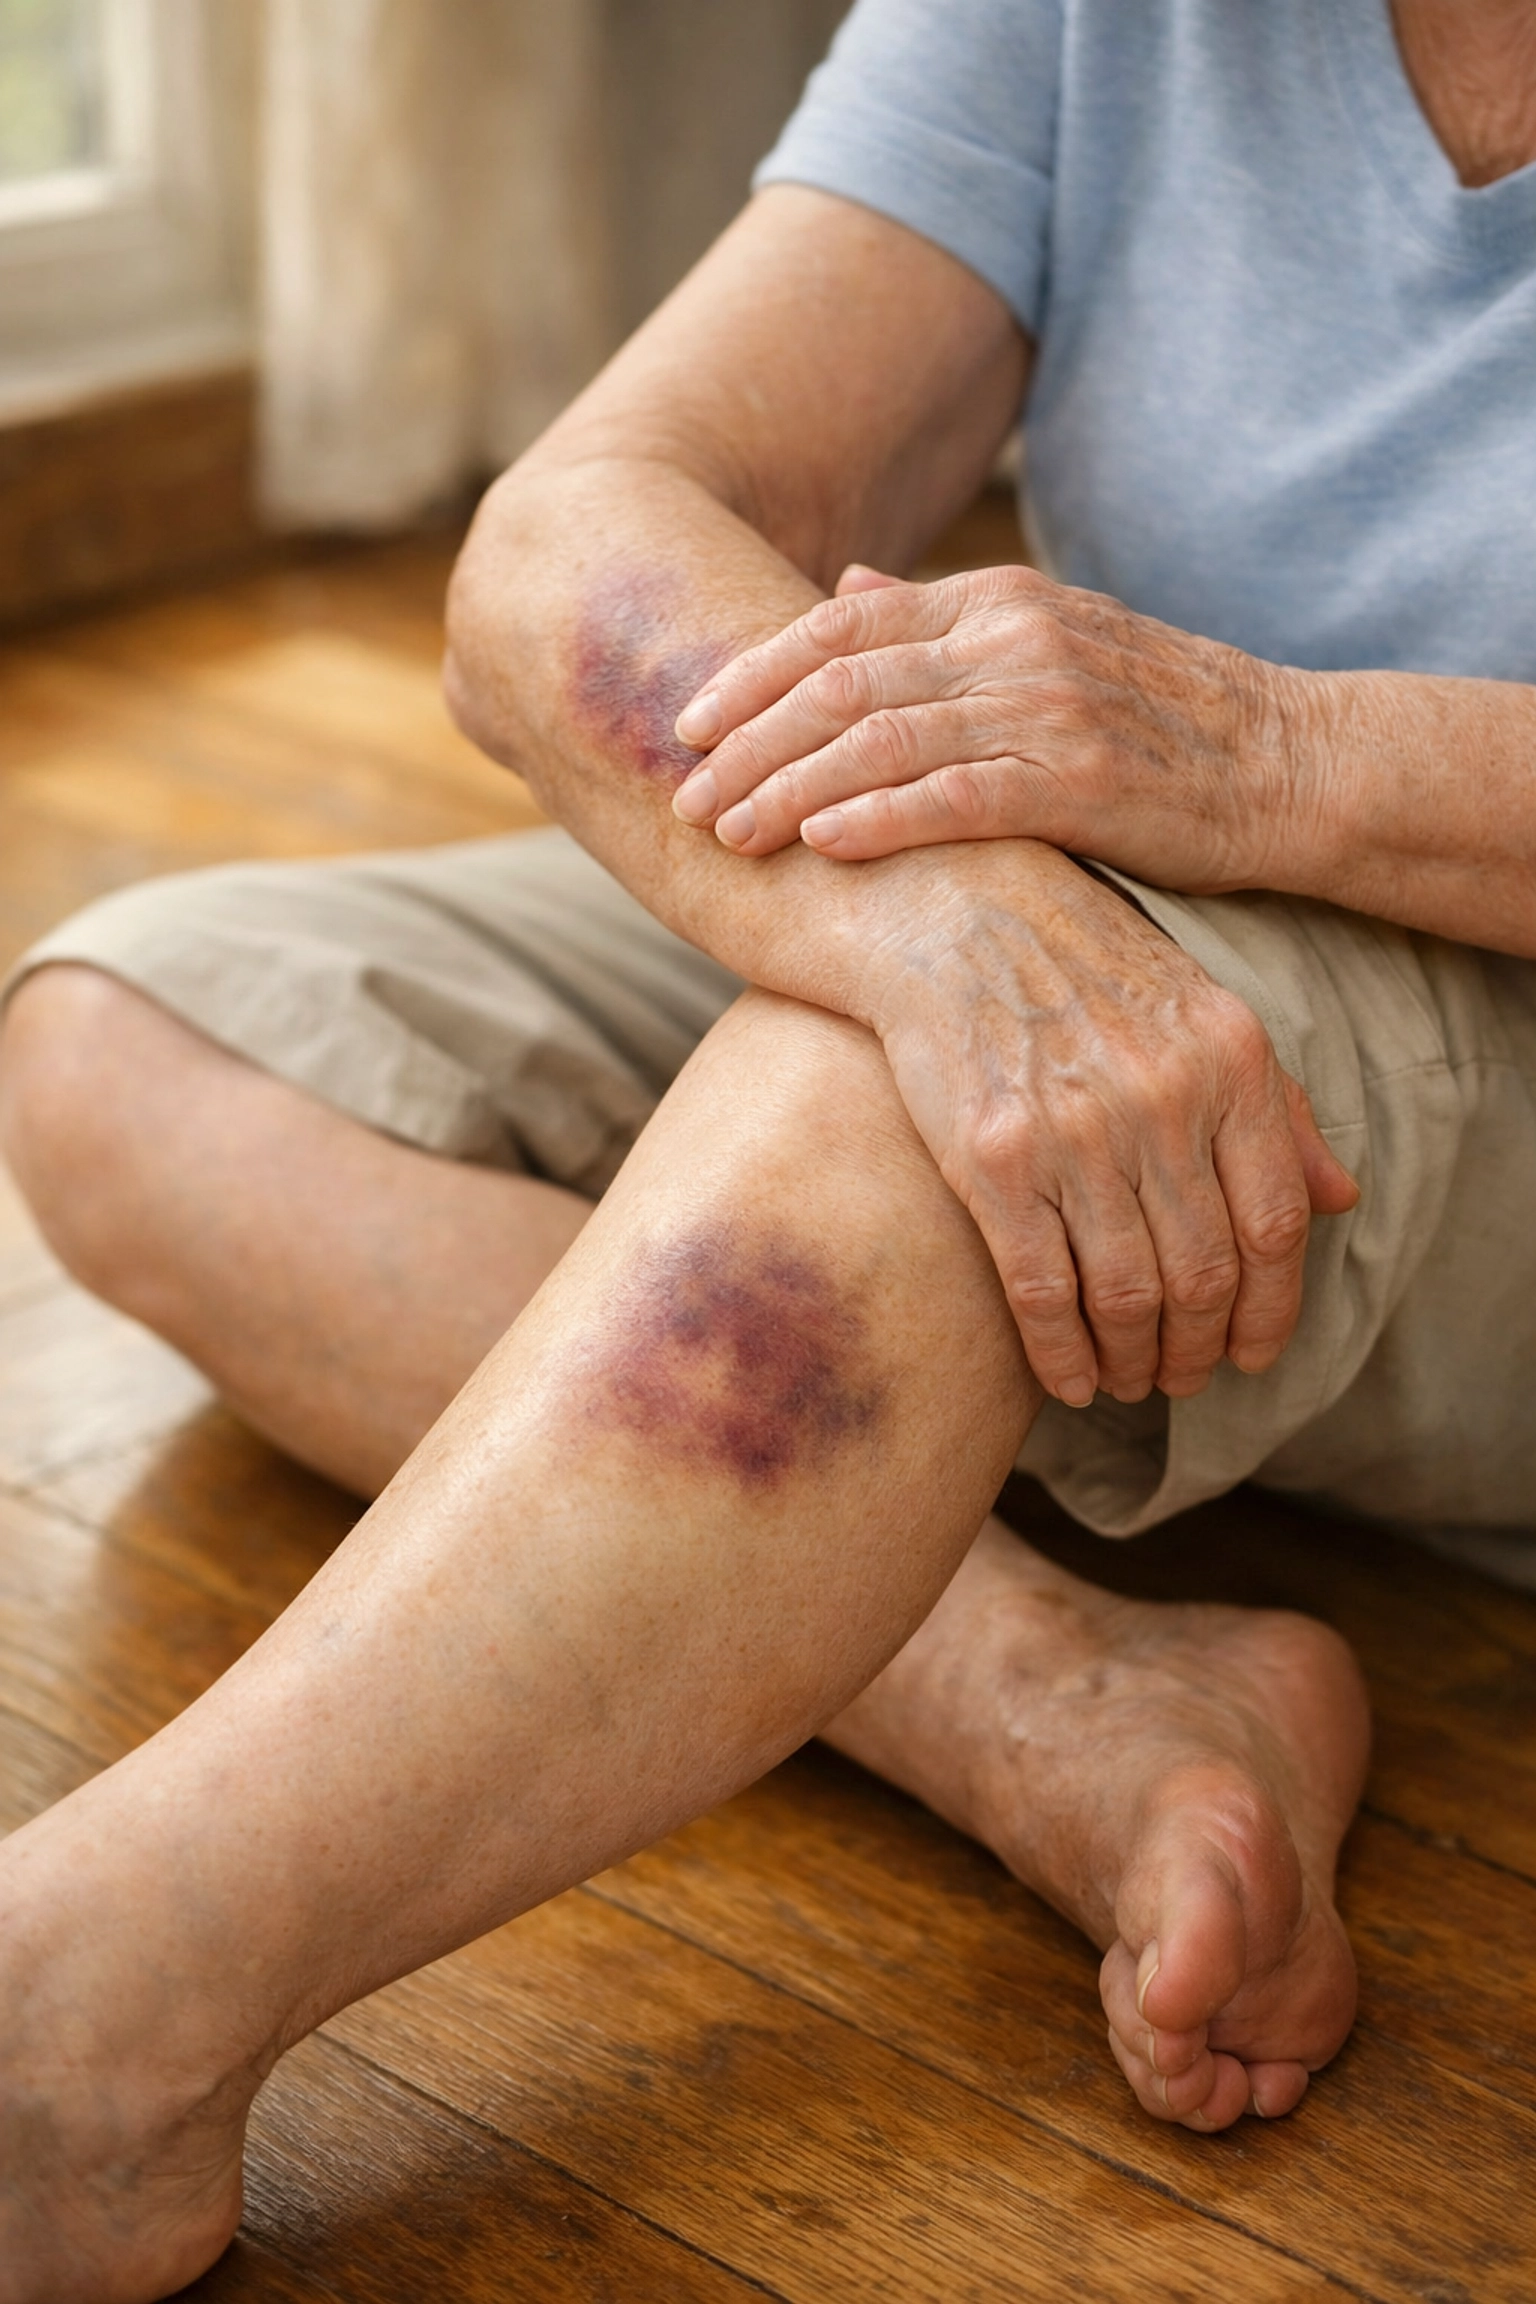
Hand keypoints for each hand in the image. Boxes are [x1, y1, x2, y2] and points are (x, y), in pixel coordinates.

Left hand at [671, 563, 1294, 889]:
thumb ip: (942, 624)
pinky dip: (879, 817)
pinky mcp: (1082, 778)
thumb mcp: (1050, 646)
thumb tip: (843, 589)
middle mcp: (1012, 639)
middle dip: (750, 742)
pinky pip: (957, 796)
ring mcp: (1048, 705)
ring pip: (882, 738)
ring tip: (728, 831)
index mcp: (995, 602)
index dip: (754, 674)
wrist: (1289, 763)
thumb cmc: (1159, 722)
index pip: (841, 627)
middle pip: (842, 683)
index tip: (688, 724)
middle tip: (684, 795)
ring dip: (789, 788)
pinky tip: (820, 843)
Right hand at [850, 841, 1356, 1407]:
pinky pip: (1043, 1289)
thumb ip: (1279, 1111)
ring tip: (1130, 1379)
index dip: (1273, 1310)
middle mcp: (1162, 1098)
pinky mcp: (993, 1157)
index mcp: (1230, 1061)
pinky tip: (1070, 1379)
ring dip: (1135, 1362)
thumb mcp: (1203, 1015)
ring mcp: (1076, 1130)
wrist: (951, 910)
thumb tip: (1342, 1199)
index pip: (1277, 1224)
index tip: (1255, 1353)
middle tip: (1184, 1377)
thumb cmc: (1082, 967)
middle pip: (1206, 1274)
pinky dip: (1062, 1354)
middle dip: (1200, 1350)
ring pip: (1128, 1295)